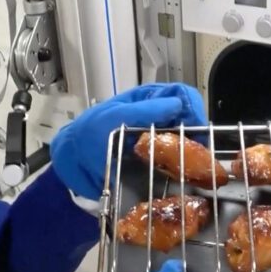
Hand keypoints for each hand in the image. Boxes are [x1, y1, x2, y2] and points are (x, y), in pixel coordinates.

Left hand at [51, 83, 206, 199]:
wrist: (73, 163)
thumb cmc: (89, 134)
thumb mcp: (115, 116)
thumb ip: (145, 110)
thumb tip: (177, 104)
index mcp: (149, 99)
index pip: (181, 94)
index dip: (192, 108)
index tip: (195, 127)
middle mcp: (158, 118)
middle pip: (190, 119)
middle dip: (198, 134)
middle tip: (198, 152)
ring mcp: (158, 141)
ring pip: (188, 142)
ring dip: (193, 154)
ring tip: (193, 167)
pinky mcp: (156, 163)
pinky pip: (177, 163)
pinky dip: (183, 169)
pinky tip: (183, 177)